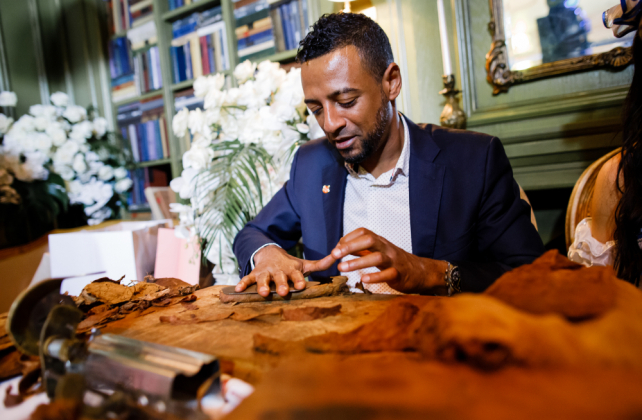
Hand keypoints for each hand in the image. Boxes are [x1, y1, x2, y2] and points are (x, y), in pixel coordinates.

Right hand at [235, 245, 335, 296]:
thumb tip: (338, 258)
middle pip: (280, 279)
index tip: (302, 286)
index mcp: (291, 270)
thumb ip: (320, 264)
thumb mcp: (304, 264)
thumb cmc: (290, 265)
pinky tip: (238, 290)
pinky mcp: (255, 274)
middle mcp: (279, 272)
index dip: (299, 281)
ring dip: (263, 286)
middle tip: (284, 292)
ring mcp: (266, 273)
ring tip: (263, 293)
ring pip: (264, 280)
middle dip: (282, 285)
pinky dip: (243, 284)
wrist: (270, 253)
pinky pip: (247, 279)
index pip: (296, 276)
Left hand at [331, 228, 447, 293]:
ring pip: (377, 257)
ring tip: (342, 268)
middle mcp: (386, 248)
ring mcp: (394, 260)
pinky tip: (363, 279)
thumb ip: (361, 249)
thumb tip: (341, 246)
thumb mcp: (378, 251)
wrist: (419, 271)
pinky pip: (388, 274)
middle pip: (369, 240)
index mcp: (380, 241)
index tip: (336, 247)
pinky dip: (375, 276)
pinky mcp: (399, 274)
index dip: (349, 238)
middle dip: (350, 246)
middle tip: (335, 254)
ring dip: (358, 262)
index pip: (364, 232)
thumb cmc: (394, 261)